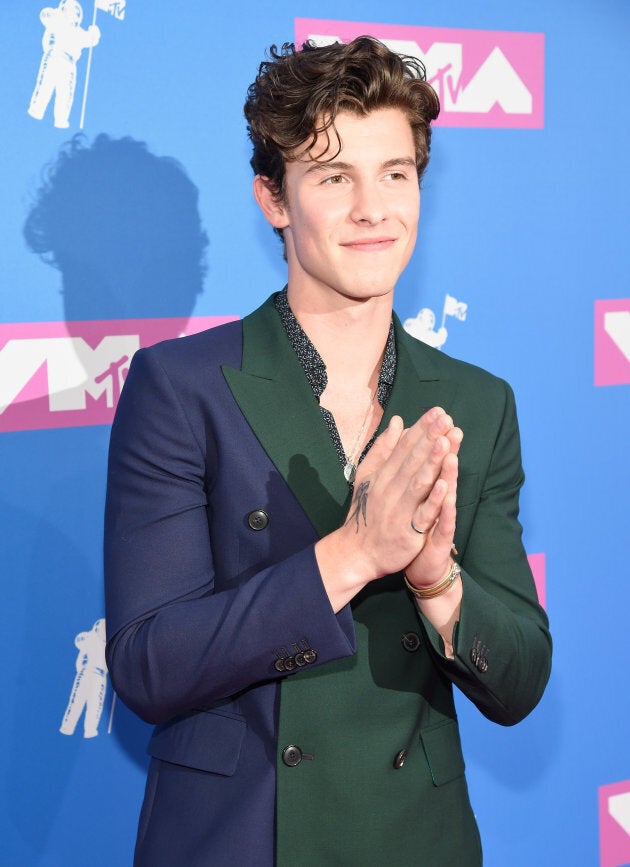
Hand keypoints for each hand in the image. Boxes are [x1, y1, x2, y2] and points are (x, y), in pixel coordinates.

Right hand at [342, 407, 461, 581]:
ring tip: (445, 442)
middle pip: (413, 461)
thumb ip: (383, 448)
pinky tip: (444, 484)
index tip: (438, 412)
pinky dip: (432, 500)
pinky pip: (422, 514)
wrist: (356, 552)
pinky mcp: (408, 531)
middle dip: (430, 439)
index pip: (405, 447)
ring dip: (432, 462)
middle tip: (445, 419)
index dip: (422, 429)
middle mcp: (391, 489)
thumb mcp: (368, 475)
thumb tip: (398, 421)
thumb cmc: (366, 512)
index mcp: (384, 474)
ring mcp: (400, 510)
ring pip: (418, 483)